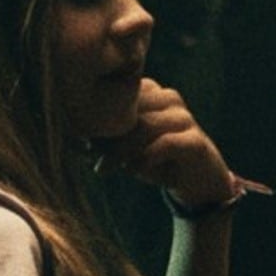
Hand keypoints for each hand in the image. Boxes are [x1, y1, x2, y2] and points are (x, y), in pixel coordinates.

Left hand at [93, 78, 233, 207]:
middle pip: (130, 110)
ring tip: (106, 167)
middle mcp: (169, 99)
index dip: (98, 116)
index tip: (80, 137)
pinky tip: (132, 171)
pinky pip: (165, 144)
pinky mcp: (196, 140)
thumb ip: (107, 137)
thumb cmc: (156, 160)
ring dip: (121, 151)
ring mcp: (184, 118)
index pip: (120, 95)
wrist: (198, 182)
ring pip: (144, 127)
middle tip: (90, 153)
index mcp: (152, 92)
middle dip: (107, 134)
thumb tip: (77, 134)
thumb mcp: (128, 147)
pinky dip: (145, 159)